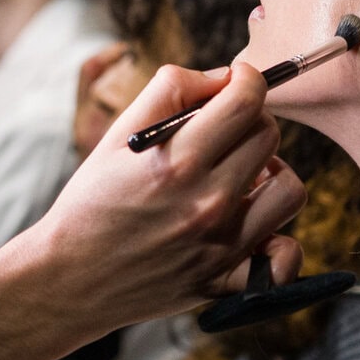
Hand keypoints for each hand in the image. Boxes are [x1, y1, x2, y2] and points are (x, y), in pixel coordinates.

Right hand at [0, 62, 304, 359]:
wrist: (69, 280)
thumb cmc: (91, 204)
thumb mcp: (115, 136)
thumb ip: (169, 92)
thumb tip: (222, 77)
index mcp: (176, 161)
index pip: (246, 100)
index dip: (247, 79)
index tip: (236, 82)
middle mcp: (206, 202)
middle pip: (268, 136)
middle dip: (250, 123)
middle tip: (224, 134)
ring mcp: (221, 246)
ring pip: (290, 189)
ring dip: (271, 175)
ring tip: (242, 177)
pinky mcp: (226, 282)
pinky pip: (285, 257)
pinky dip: (279, 242)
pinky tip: (254, 228)